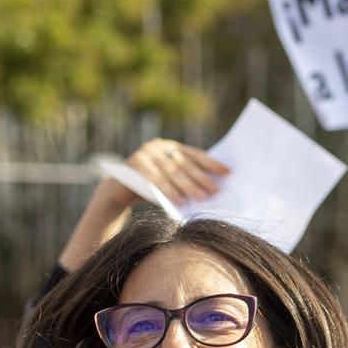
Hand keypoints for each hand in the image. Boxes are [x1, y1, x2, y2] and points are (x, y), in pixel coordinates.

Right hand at [99, 137, 227, 212]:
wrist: (119, 191)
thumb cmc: (151, 189)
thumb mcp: (170, 181)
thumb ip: (186, 179)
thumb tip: (214, 189)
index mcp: (171, 146)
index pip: (195, 154)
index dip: (212, 163)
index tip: (228, 172)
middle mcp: (159, 146)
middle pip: (185, 164)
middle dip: (202, 178)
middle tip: (216, 191)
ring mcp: (146, 153)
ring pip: (172, 172)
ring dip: (188, 187)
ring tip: (201, 198)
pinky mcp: (135, 163)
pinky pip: (155, 179)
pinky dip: (169, 191)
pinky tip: (180, 201)